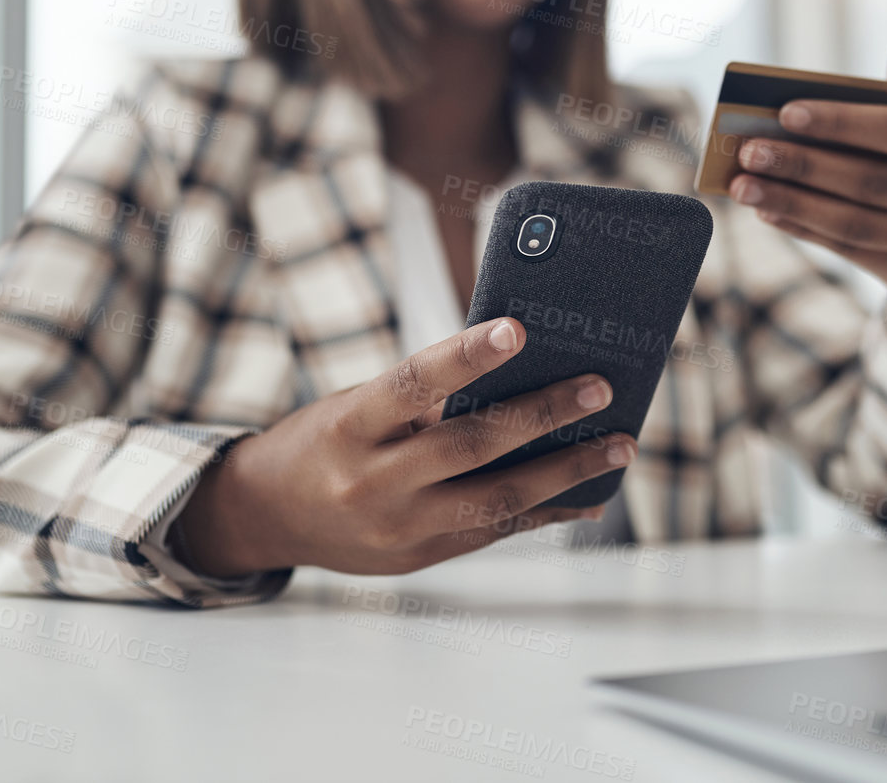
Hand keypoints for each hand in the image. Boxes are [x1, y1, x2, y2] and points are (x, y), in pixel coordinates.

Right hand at [173, 317, 636, 576]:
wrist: (267, 516)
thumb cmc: (325, 439)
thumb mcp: (355, 407)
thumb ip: (422, 399)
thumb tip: (520, 377)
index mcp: (349, 428)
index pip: (411, 384)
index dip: (465, 356)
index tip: (518, 328)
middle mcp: (372, 483)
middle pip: (470, 446)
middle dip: (543, 415)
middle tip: (601, 386)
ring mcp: (399, 530)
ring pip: (497, 499)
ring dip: (567, 472)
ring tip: (619, 444)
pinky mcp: (422, 558)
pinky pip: (497, 532)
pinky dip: (547, 510)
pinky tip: (589, 494)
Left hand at [728, 39, 886, 304]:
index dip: (843, 122)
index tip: (786, 112)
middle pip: (868, 182)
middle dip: (803, 166)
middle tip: (750, 151)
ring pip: (852, 223)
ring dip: (791, 203)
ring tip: (743, 185)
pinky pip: (846, 249)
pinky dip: (802, 228)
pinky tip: (766, 209)